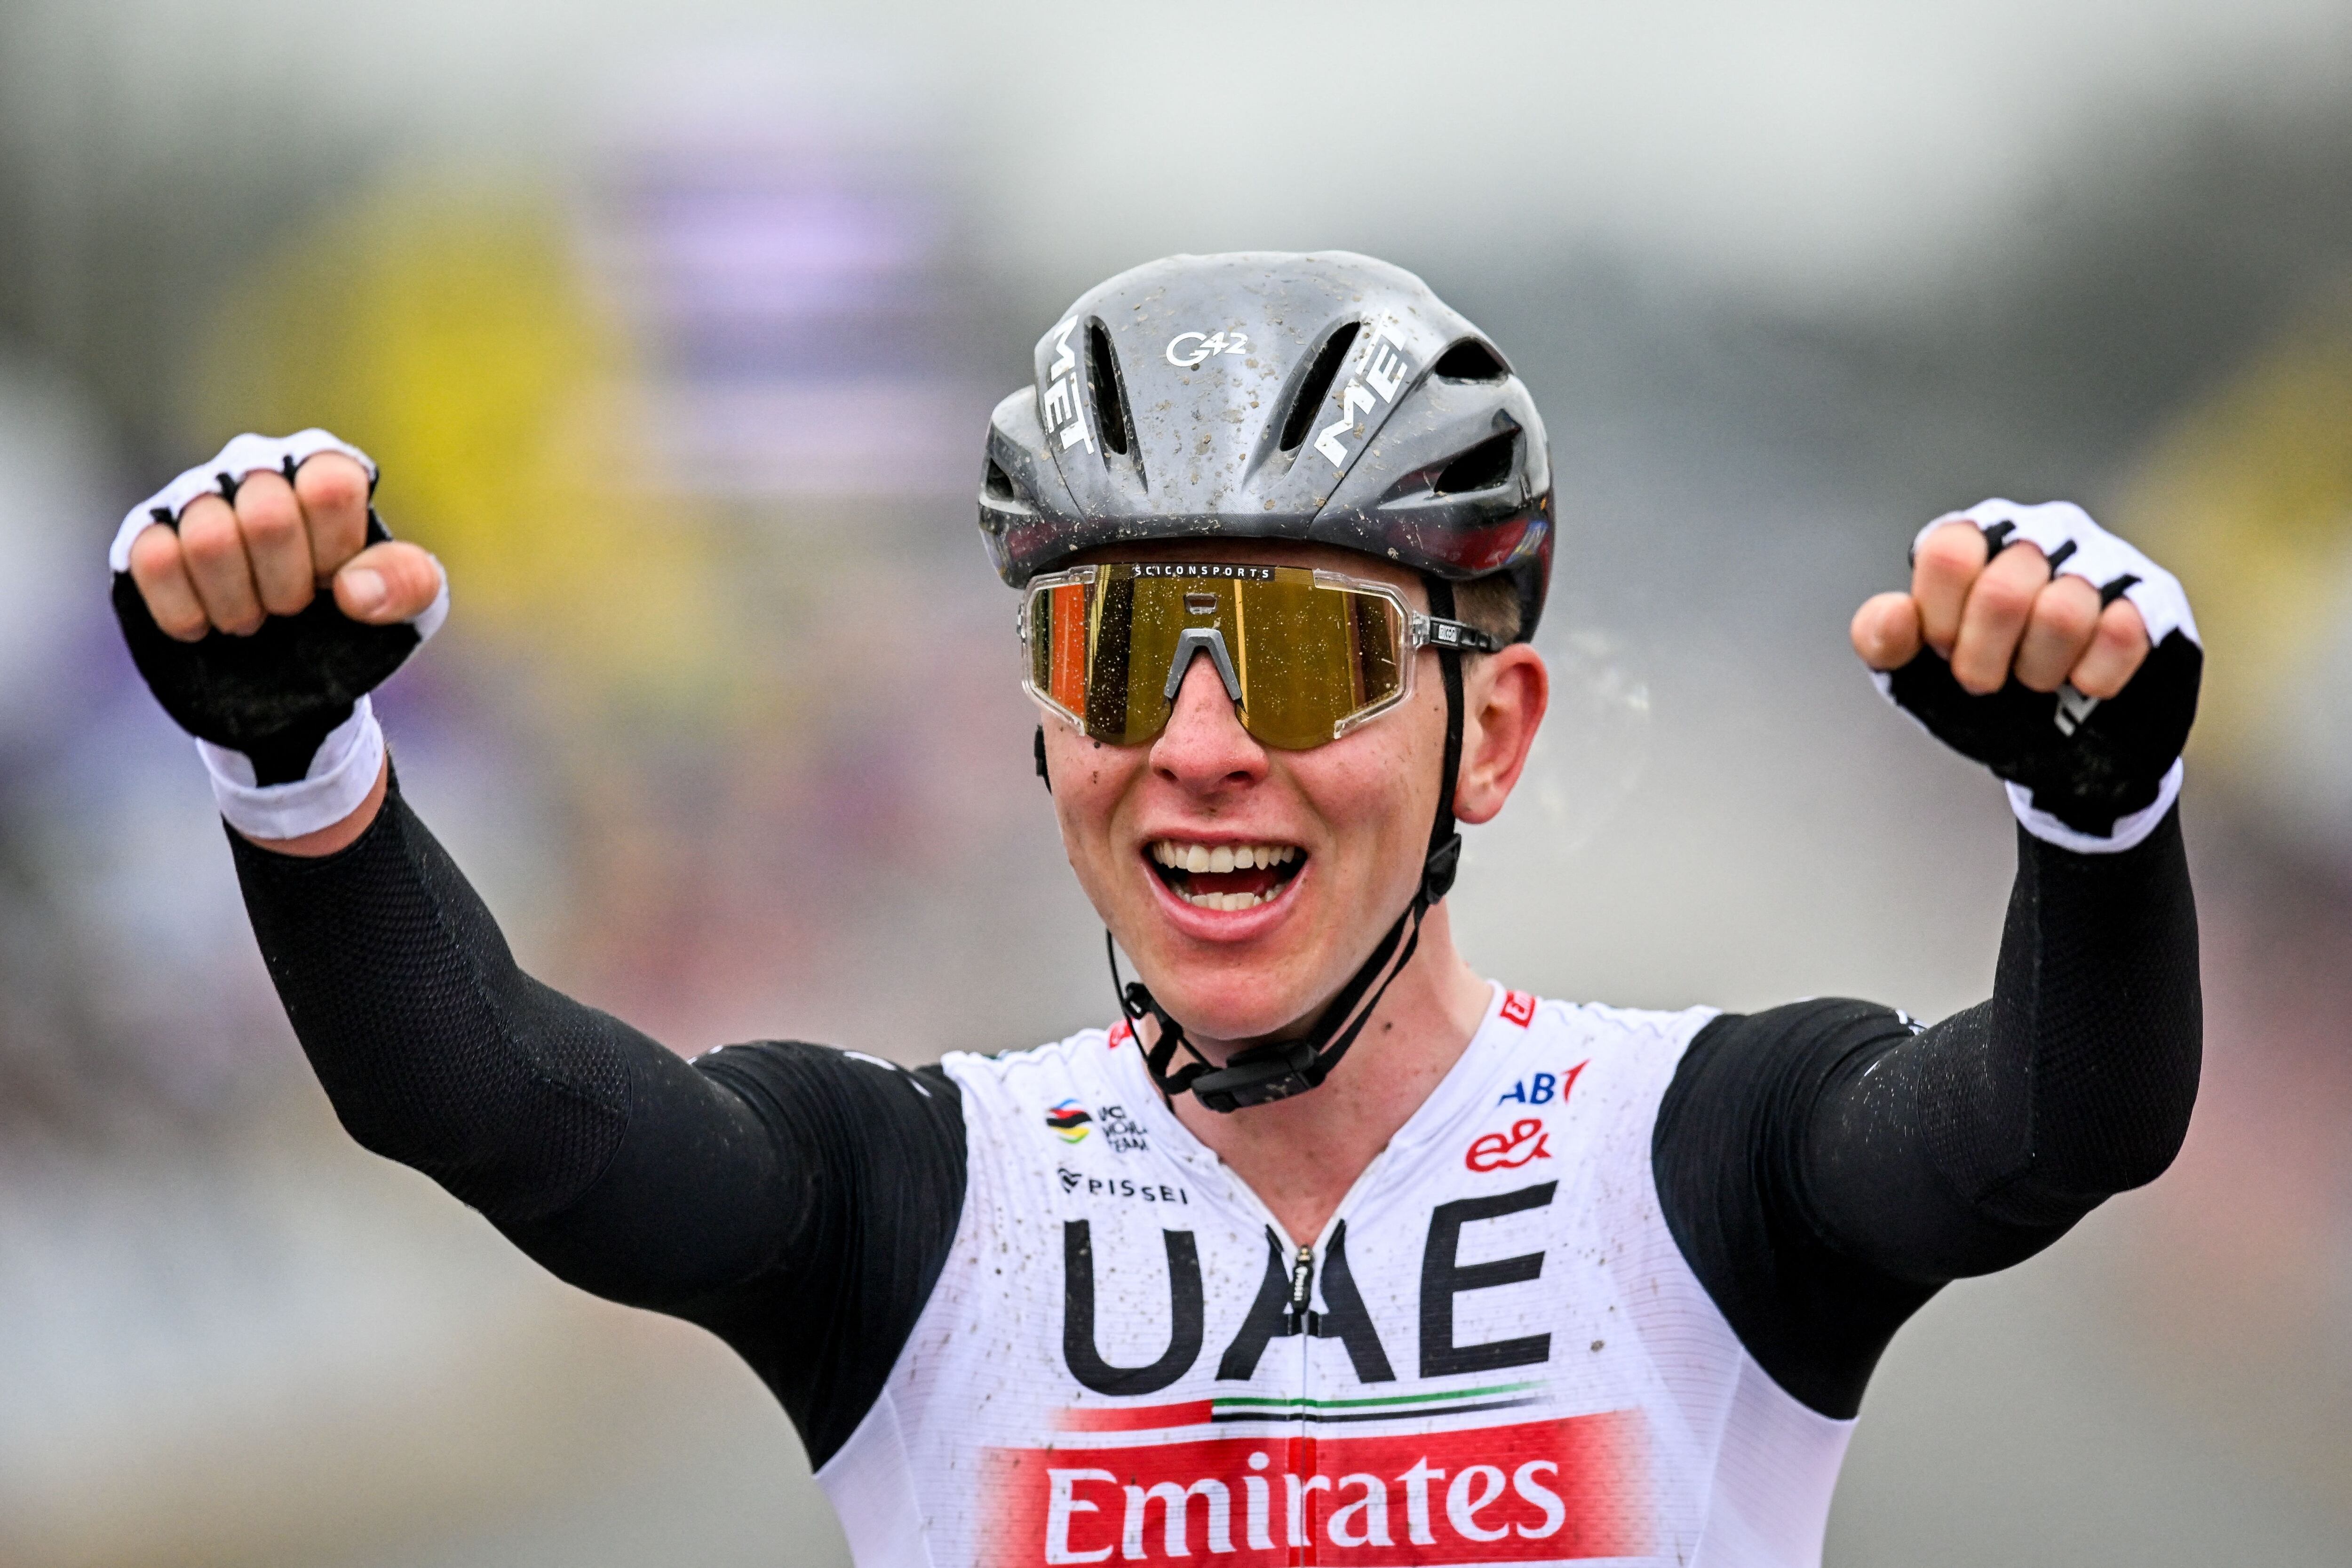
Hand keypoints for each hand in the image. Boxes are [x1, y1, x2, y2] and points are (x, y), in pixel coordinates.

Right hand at [110, 431, 445, 795]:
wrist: (295, 672)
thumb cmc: (356, 620)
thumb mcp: (409, 607)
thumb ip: (407, 583)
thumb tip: (353, 591)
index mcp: (323, 469)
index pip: (329, 484)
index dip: (335, 551)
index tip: (336, 582)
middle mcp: (256, 468)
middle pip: (267, 515)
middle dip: (286, 586)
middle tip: (291, 609)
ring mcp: (195, 498)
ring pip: (207, 539)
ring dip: (238, 603)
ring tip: (252, 619)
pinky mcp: (145, 537)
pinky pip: (155, 560)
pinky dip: (187, 611)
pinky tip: (206, 625)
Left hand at [1849, 521, 2149, 697]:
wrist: (2059, 749)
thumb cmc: (1985, 692)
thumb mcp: (1916, 674)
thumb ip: (1884, 640)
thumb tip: (1894, 614)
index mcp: (1977, 537)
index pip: (1951, 553)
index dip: (1943, 621)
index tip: (1945, 653)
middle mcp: (2041, 532)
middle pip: (2003, 588)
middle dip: (1985, 660)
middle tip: (1989, 682)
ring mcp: (2103, 559)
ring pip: (2066, 609)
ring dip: (2040, 670)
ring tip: (2040, 681)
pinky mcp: (2154, 598)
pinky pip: (2123, 632)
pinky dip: (2093, 678)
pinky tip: (2085, 685)